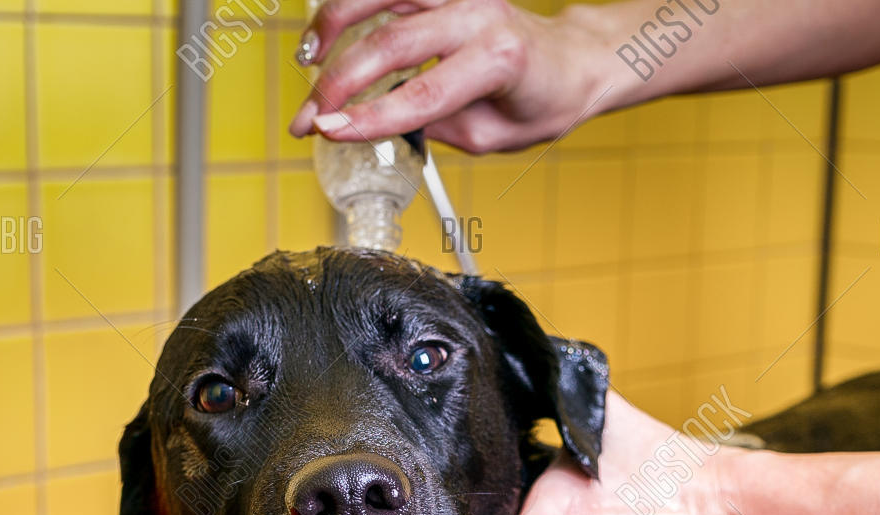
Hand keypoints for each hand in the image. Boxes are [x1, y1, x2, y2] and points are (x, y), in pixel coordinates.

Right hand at [289, 0, 613, 151]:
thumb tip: (379, 121)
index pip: (421, 94)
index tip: (329, 132)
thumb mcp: (491, 135)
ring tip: (307, 59)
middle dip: (338, 85)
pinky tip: (329, 27)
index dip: (369, 116)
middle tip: (308, 118)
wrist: (572, 59)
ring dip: (333, 25)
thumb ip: (436, 127)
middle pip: (389, 43)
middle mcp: (478, 14)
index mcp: (498, 59)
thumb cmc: (541, 100)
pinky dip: (351, 2)